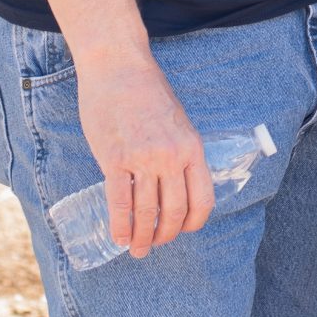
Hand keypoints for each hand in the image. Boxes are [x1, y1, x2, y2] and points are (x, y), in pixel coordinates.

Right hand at [75, 53, 214, 257]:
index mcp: (192, 147)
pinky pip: (119, 201)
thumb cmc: (148, 92)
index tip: (183, 231)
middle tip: (155, 245)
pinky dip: (120, 225)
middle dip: (165, 235)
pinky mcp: (114, 158)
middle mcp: (171, 156)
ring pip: (146, 212)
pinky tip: (119, 237)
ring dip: (142, 237)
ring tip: (136, 249)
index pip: (202, 199)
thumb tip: (177, 182)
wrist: (119, 67)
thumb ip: (180, 151)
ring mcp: (143, 158)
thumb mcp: (178, 121)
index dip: (193, 223)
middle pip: (173, 212)